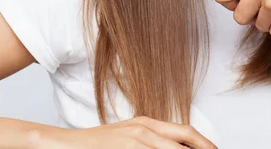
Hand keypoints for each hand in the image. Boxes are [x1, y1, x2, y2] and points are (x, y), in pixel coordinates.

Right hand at [32, 116, 216, 148]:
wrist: (65, 144)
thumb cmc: (98, 144)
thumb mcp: (129, 136)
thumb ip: (152, 141)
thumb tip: (176, 147)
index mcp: (148, 123)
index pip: (186, 132)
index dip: (205, 144)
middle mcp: (144, 129)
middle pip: (183, 143)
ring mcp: (134, 141)